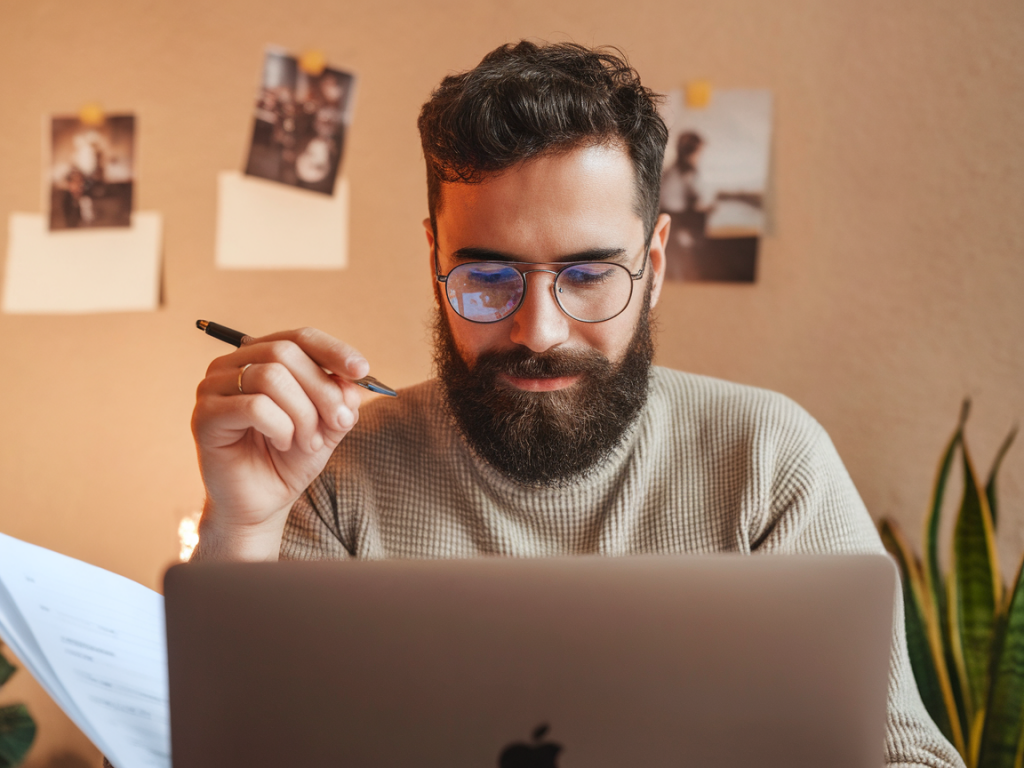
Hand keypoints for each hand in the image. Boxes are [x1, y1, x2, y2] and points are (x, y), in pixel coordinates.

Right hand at [191, 327, 368, 559]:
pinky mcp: (205, 416)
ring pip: (271, 378)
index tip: (363, 371)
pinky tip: (283, 444)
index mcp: (260, 358)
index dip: (334, 351)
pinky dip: (281, 427)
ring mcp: (213, 388)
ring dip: (303, 414)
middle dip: (323, 390)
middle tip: (339, 422)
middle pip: (286, 354)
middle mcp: (231, 365)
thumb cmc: (288, 460)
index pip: (299, 337)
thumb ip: (339, 400)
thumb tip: (352, 382)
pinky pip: (255, 407)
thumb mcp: (326, 426)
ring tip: (309, 442)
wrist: (260, 503)